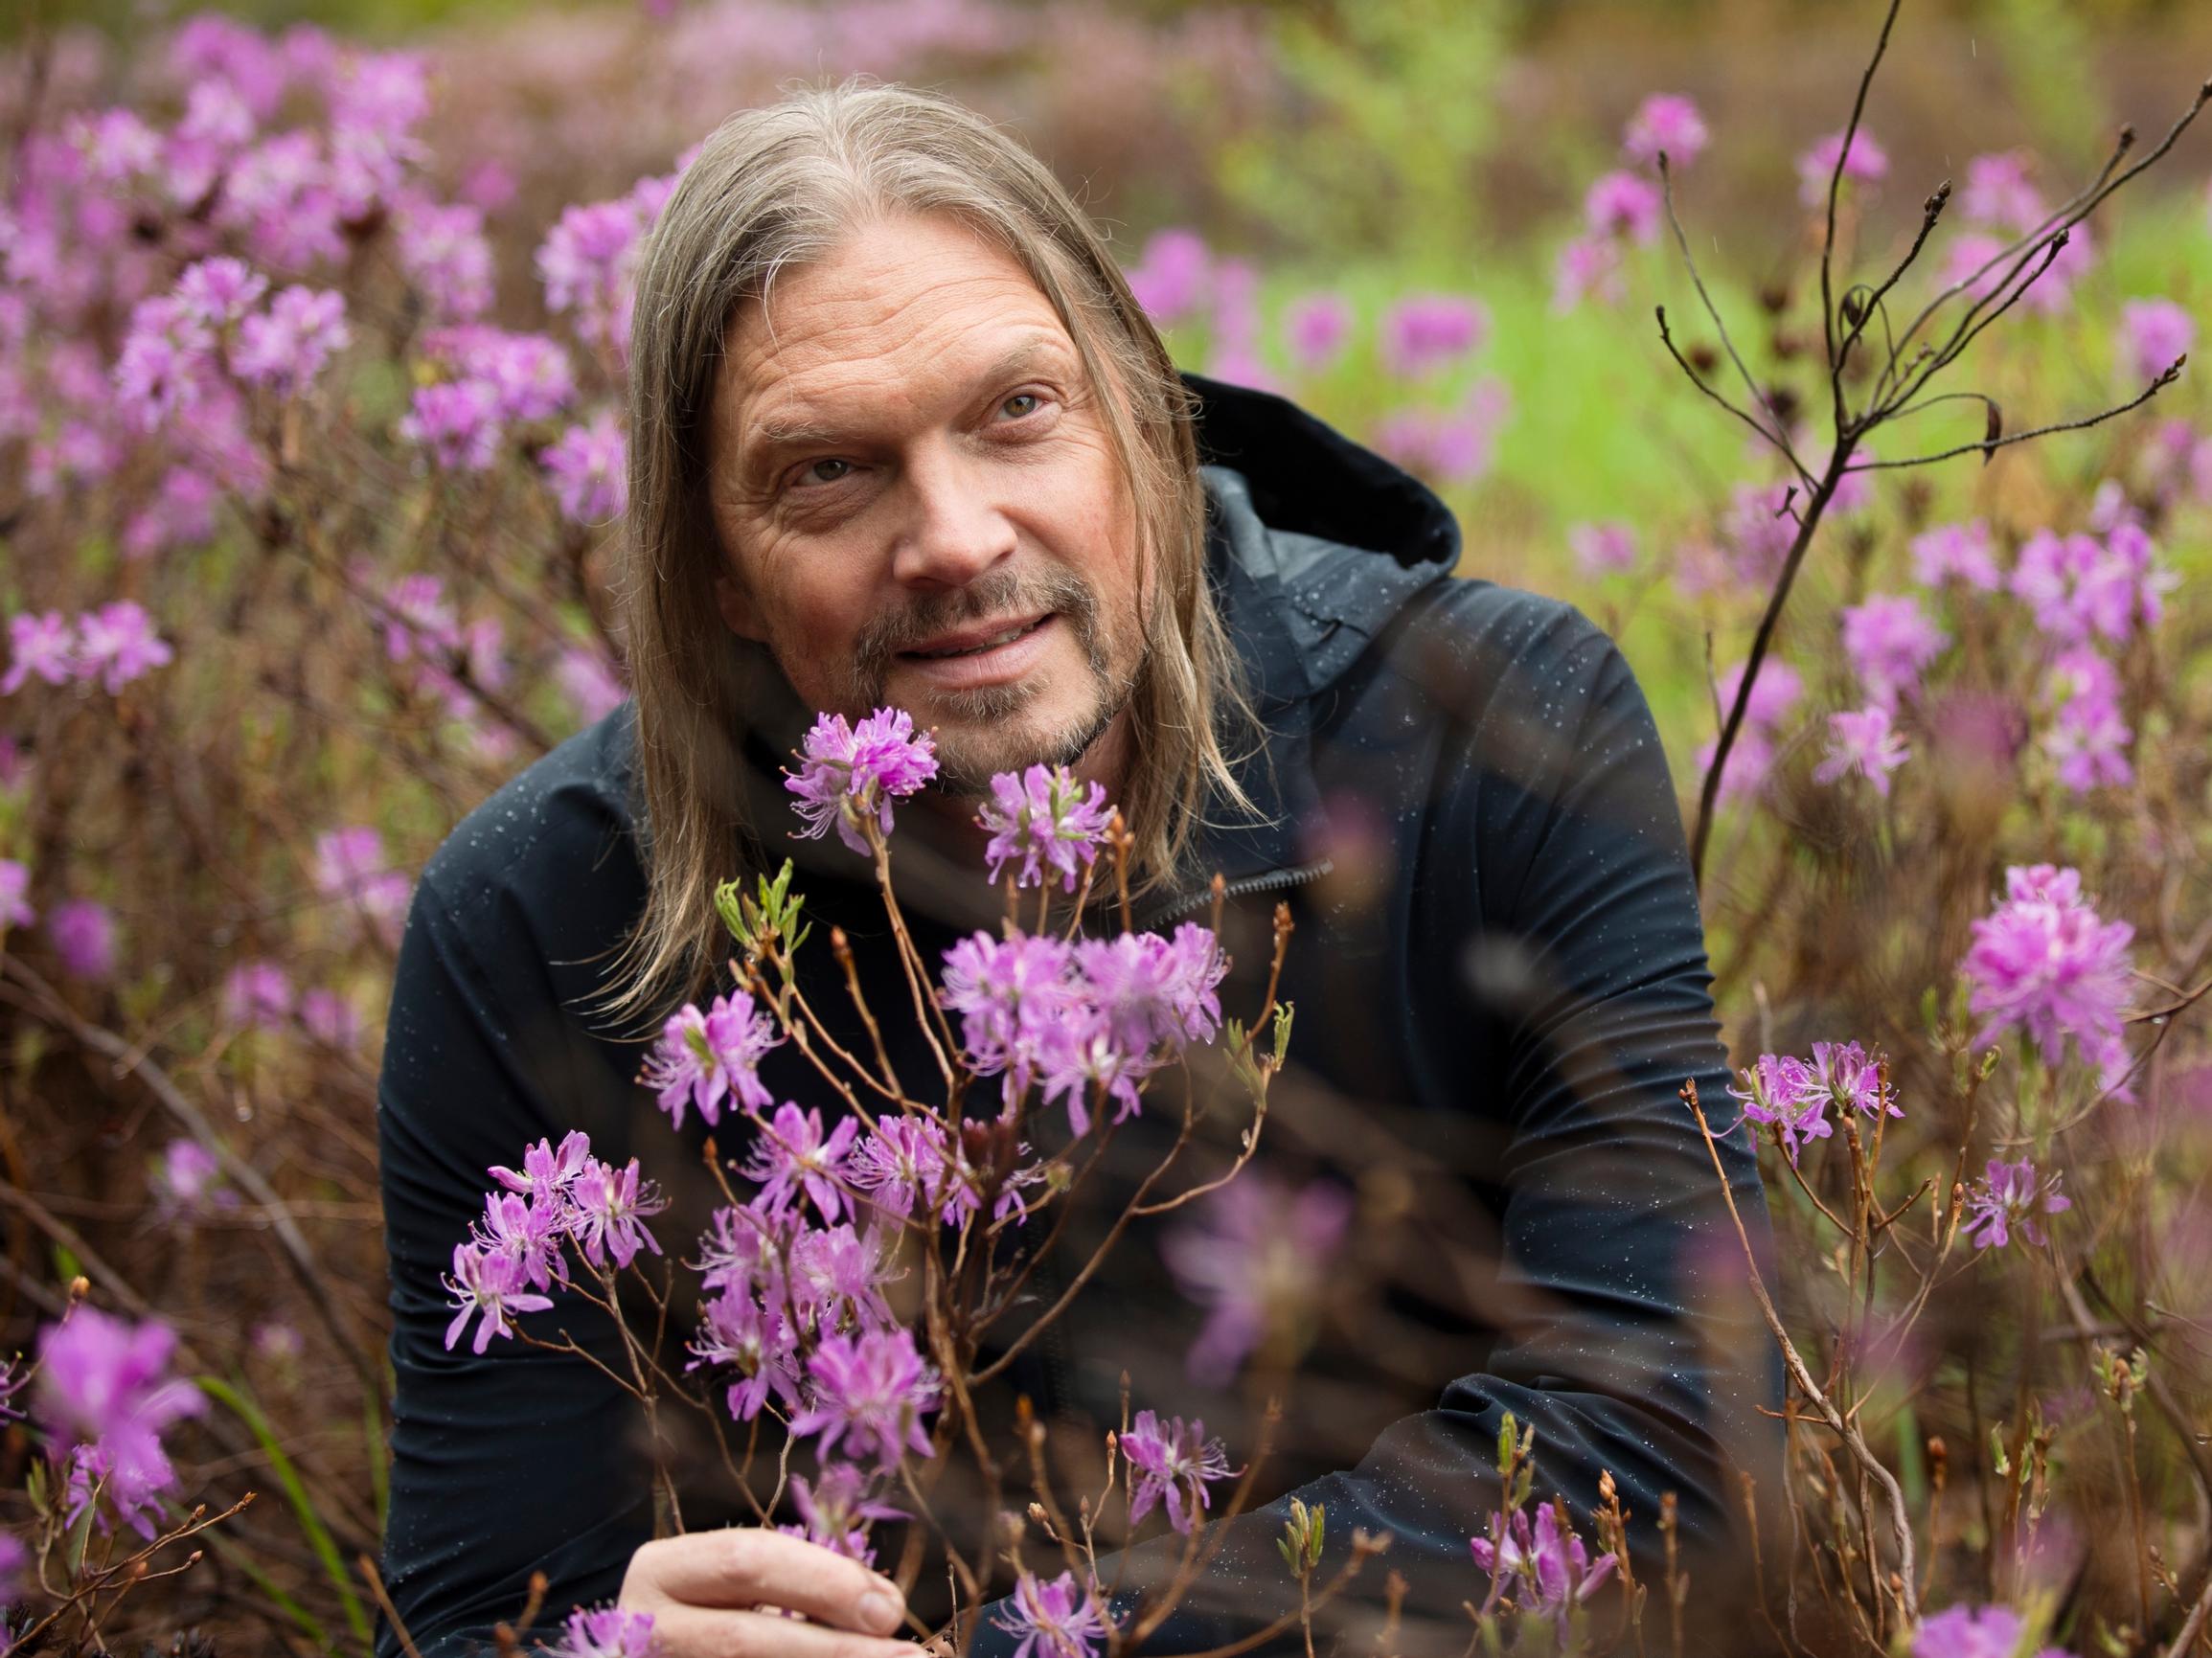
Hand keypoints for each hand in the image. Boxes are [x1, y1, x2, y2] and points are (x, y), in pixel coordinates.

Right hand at [618, 1528, 918, 1655]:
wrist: (664, 1649)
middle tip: (908, 1657)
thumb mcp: (743, 1584)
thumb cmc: (713, 1611)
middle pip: (743, 1641)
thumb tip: (885, 1606)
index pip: (746, 1563)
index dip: (823, 1583)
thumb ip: (804, 1583)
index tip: (890, 1609)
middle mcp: (645, 1629)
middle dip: (833, 1650)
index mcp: (662, 1572)